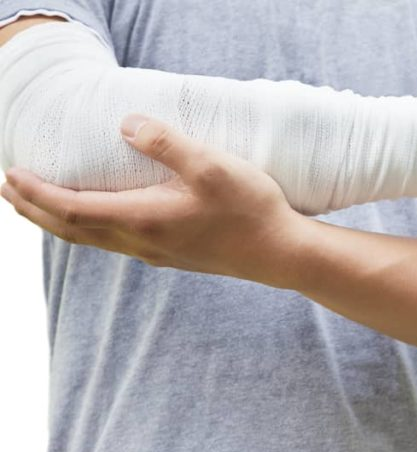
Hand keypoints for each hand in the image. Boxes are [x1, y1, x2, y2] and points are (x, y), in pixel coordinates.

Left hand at [1, 114, 305, 287]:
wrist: (281, 254)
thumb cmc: (251, 210)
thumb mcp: (213, 166)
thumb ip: (168, 144)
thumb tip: (126, 124)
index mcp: (142, 219)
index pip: (70, 209)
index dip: (35, 194)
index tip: (10, 175)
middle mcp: (141, 241)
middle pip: (71, 230)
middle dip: (34, 210)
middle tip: (8, 190)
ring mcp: (157, 252)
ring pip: (92, 239)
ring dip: (59, 221)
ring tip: (41, 204)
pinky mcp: (173, 255)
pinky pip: (115, 242)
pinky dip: (90, 228)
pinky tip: (100, 218)